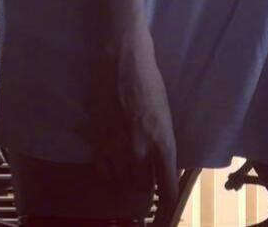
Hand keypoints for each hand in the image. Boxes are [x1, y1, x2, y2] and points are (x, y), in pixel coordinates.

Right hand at [86, 20, 180, 214]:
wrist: (121, 60)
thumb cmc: (149, 80)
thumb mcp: (165, 111)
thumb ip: (162, 138)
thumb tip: (160, 158)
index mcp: (163, 141)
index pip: (168, 186)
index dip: (168, 202)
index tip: (168, 207)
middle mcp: (141, 150)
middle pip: (144, 188)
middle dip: (147, 190)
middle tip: (147, 187)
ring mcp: (118, 147)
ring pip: (122, 182)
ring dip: (127, 183)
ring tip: (129, 178)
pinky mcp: (98, 140)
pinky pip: (104, 171)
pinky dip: (109, 174)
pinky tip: (112, 169)